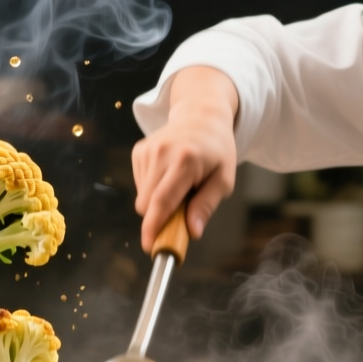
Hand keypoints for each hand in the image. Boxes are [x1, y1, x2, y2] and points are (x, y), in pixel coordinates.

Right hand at [131, 67, 239, 251]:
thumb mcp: (224, 179)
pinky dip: (153, 189)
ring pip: (142, 197)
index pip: (163, 200)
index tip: (149, 246)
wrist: (201, 115)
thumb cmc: (217, 150)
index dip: (153, 227)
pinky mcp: (138, 151)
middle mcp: (162, 153)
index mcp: (185, 161)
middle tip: (181, 213)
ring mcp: (147, 150)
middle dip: (160, 217)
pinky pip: (140, 185)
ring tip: (179, 186)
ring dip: (158, 202)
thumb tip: (192, 231)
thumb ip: (207, 205)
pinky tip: (168, 176)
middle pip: (147, 204)